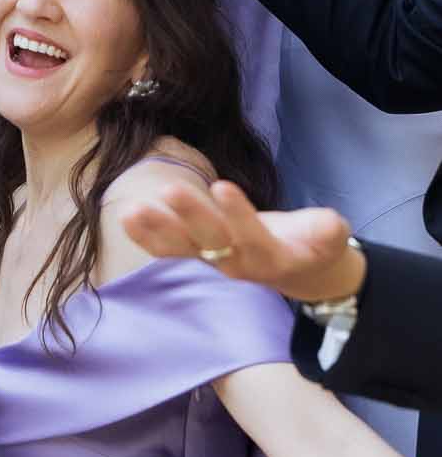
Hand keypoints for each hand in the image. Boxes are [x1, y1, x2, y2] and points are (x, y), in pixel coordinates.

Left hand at [122, 178, 365, 304]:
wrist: (299, 270)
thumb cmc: (314, 246)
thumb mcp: (330, 238)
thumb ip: (328, 231)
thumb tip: (331, 225)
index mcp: (270, 256)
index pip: (251, 233)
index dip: (238, 212)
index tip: (223, 186)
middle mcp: (237, 262)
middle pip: (211, 239)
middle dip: (190, 215)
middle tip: (170, 189)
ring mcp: (213, 259)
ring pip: (183, 247)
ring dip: (157, 228)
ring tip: (132, 209)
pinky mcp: (198, 253)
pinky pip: (169, 249)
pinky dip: (147, 236)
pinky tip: (126, 217)